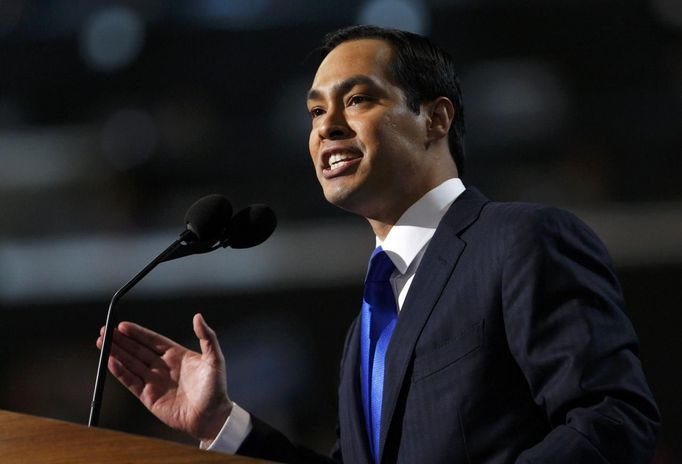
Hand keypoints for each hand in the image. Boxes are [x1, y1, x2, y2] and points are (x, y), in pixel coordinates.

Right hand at [96, 313, 231, 441]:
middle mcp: (163, 367)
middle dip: (121, 341)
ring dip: (116, 353)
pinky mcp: (148, 397)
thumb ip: (207, 337)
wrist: (212, 417)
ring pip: (130, 364)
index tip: (122, 325)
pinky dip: (119, 372)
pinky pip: (130, 381)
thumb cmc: (216, 388)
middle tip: (105, 331)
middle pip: (137, 350)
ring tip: (101, 343)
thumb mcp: (214, 359)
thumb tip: (198, 316)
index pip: (152, 340)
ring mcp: (154, 381)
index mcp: (176, 355)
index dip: (137, 333)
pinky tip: (110, 361)